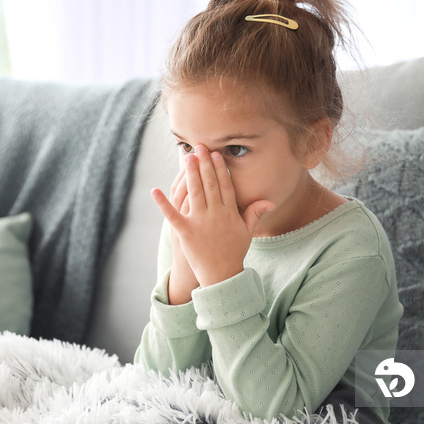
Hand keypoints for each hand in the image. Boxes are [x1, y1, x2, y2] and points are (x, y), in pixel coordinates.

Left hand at [152, 145, 274, 287]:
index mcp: (230, 213)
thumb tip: (270, 201)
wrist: (222, 276)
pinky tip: (154, 191)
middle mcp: (216, 214)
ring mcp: (200, 222)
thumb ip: (255, 213)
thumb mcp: (247, 232)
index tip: (215, 154)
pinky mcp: (186, 232)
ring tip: (187, 158)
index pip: (224, 185)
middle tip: (199, 147)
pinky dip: (163, 203)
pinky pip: (172, 215)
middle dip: (203, 164)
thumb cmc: (234, 253)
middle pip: (209, 184)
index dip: (219, 169)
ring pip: (194, 193)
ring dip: (190, 174)